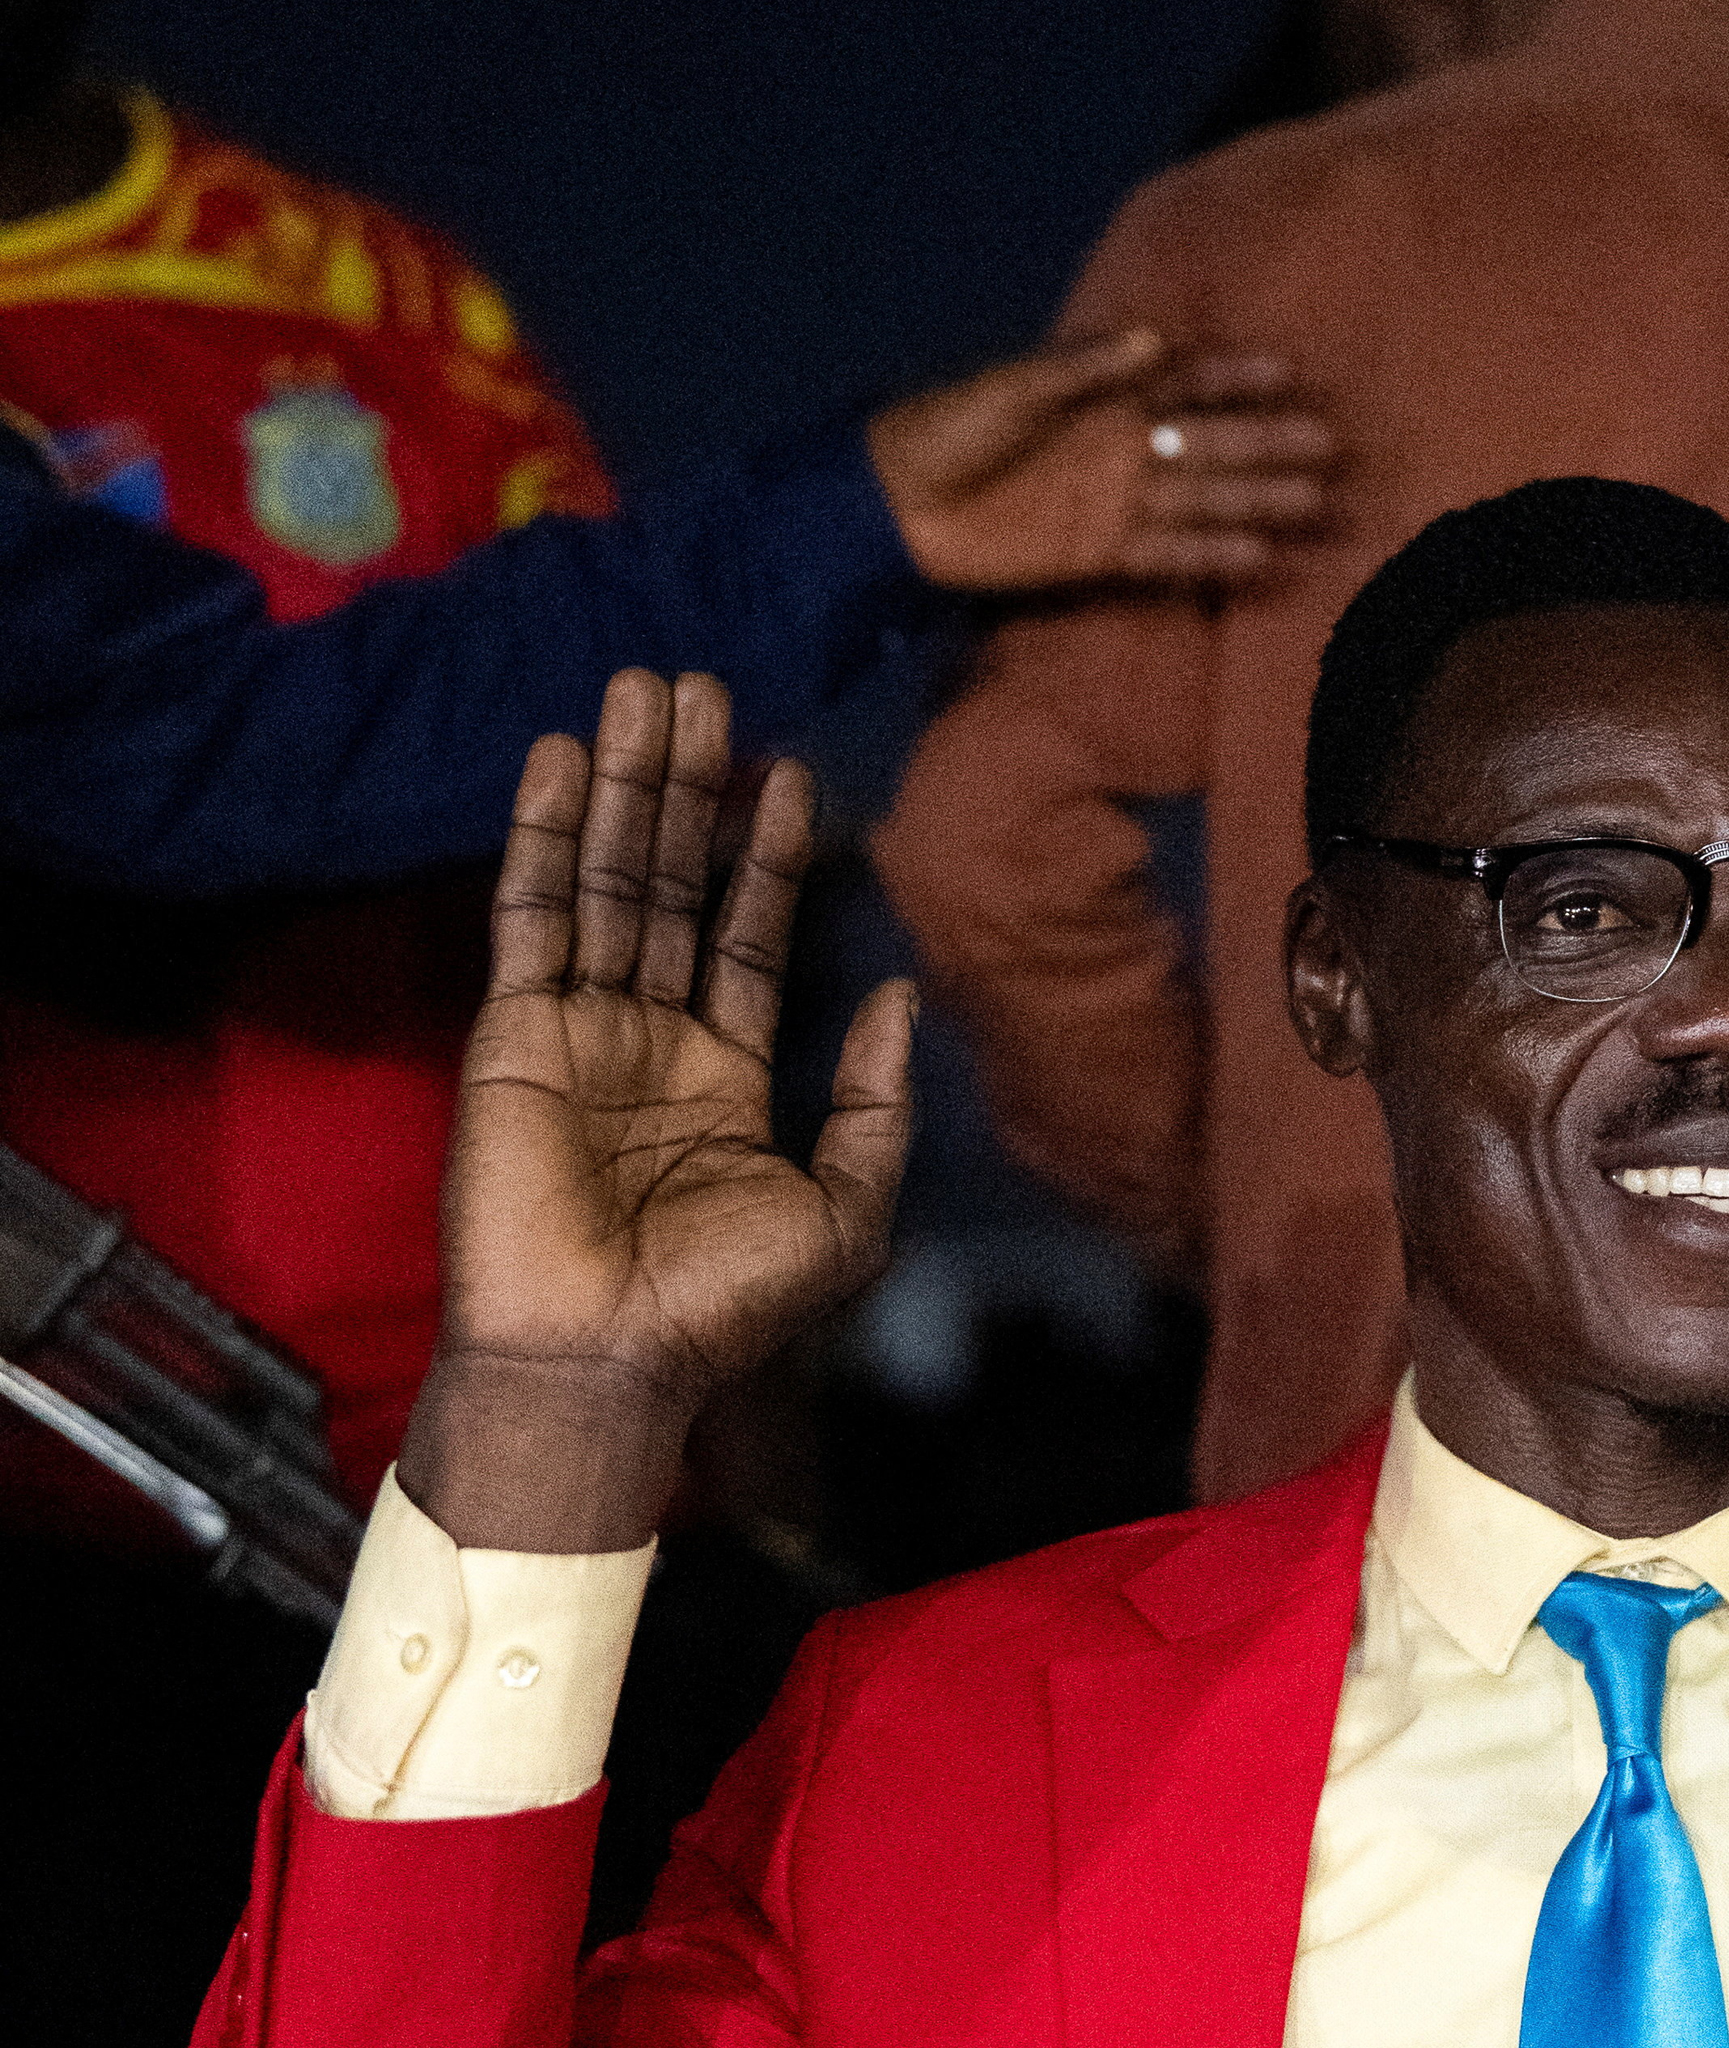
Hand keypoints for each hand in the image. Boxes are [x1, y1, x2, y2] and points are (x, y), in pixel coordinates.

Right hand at [400, 667, 914, 1550]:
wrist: (601, 1359)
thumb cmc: (720, 1308)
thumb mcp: (842, 1213)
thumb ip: (873, 1105)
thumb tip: (895, 995)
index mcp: (725, 1077)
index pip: (746, 938)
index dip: (767, 857)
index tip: (790, 776)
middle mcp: (650, 1041)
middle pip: (671, 885)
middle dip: (687, 789)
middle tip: (702, 688)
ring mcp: (578, 1032)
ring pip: (605, 882)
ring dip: (622, 786)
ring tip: (645, 689)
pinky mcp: (514, 1033)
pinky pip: (530, 917)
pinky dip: (541, 836)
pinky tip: (560, 759)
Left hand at [864, 325, 1336, 590]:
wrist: (897, 504)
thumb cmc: (947, 428)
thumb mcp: (1011, 387)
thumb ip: (1084, 367)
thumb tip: (1155, 341)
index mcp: (1103, 396)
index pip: (1184, 382)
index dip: (1233, 378)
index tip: (1287, 375)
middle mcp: (1122, 447)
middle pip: (1208, 444)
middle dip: (1267, 443)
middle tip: (1329, 447)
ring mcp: (1116, 502)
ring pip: (1202, 499)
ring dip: (1255, 501)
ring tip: (1312, 502)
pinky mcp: (1100, 554)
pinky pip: (1168, 556)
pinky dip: (1211, 556)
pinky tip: (1258, 557)